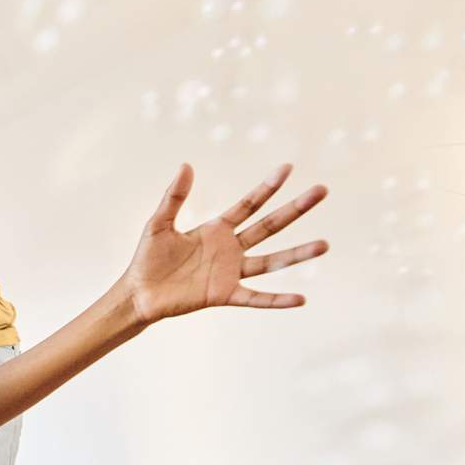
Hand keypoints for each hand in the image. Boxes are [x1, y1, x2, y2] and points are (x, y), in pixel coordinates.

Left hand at [122, 163, 328, 323]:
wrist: (139, 293)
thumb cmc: (148, 258)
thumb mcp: (160, 223)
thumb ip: (174, 196)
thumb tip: (186, 164)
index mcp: (217, 229)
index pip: (249, 204)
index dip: (267, 187)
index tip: (288, 167)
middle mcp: (230, 249)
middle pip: (269, 226)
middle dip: (295, 209)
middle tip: (322, 191)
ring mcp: (231, 272)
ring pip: (271, 261)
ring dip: (298, 254)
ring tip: (325, 245)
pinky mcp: (225, 295)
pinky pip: (256, 297)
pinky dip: (277, 300)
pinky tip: (301, 299)